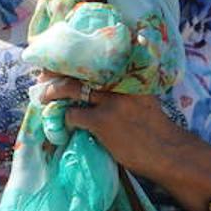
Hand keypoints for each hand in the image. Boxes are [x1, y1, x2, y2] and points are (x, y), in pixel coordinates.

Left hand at [35, 72, 192, 179]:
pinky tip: (64, 124)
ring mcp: (110, 101)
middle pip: (80, 69)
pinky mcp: (103, 121)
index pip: (95, 59)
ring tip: (43, 97)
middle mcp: (119, 82)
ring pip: (71, 89)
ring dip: (53, 93)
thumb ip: (121, 88)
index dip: (73, 59)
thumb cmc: (154, 128)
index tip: (57, 61)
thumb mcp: (141, 97)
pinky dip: (65, 118)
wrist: (167, 151)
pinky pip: (74, 114)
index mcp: (129, 74)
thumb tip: (92, 85)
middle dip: (57, 72)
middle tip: (43, 77)